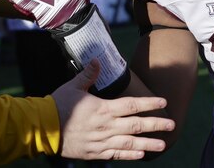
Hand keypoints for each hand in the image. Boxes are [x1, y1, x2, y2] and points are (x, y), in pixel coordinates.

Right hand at [52, 59, 174, 159]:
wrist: (41, 129)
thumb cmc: (57, 105)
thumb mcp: (73, 86)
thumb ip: (88, 74)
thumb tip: (97, 59)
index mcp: (103, 108)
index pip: (132, 105)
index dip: (149, 104)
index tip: (164, 102)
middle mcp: (106, 126)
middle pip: (136, 126)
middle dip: (155, 125)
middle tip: (172, 124)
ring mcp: (101, 141)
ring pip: (129, 143)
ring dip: (148, 144)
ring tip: (163, 145)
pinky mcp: (95, 153)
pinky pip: (116, 154)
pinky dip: (129, 155)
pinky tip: (141, 154)